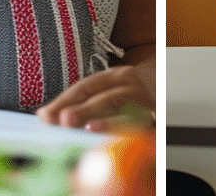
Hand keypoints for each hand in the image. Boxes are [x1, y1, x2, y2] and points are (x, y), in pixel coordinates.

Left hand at [36, 61, 155, 131]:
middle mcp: (131, 85)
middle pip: (105, 98)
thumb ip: (82, 101)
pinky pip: (145, 126)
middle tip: (64, 120)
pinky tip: (121, 140)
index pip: (86, 87)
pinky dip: (131, 133)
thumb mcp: (108, 89)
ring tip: (90, 128)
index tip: (46, 115)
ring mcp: (148, 100)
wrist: (169, 84)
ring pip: (127, 110)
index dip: (64, 101)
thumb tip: (47, 115)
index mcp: (114, 76)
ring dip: (108, 121)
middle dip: (84, 110)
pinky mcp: (159, 117)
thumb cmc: (130, 91)